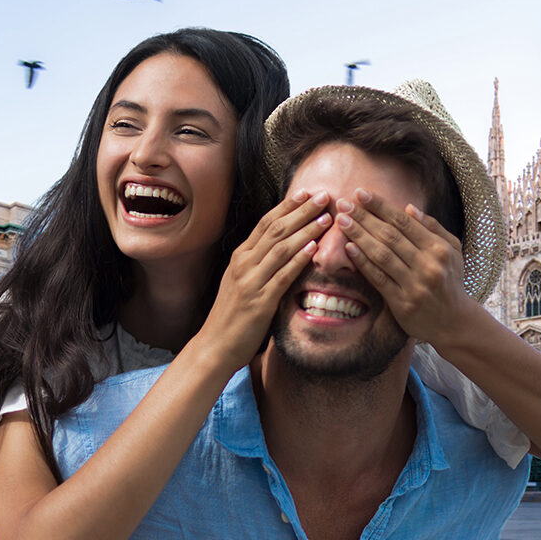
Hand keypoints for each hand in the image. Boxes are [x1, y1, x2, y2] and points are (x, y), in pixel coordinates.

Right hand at [200, 190, 330, 369]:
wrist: (214, 346)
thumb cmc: (233, 314)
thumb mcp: (243, 280)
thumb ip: (260, 262)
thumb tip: (284, 245)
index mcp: (241, 257)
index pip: (266, 223)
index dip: (288, 206)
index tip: (307, 193)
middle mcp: (243, 264)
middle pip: (276, 229)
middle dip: (302, 210)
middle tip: (324, 195)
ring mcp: (250, 282)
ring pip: (281, 248)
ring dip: (305, 230)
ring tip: (326, 217)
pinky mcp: (259, 302)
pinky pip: (282, 276)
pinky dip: (298, 260)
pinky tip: (313, 248)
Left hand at [335, 189, 473, 343]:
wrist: (454, 322)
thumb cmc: (450, 280)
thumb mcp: (452, 250)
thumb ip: (433, 228)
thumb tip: (409, 208)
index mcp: (439, 249)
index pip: (404, 222)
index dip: (380, 206)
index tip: (361, 194)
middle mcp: (428, 265)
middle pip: (390, 235)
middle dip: (364, 217)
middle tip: (344, 203)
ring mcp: (415, 285)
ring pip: (382, 255)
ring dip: (359, 235)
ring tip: (342, 221)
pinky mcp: (403, 303)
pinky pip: (379, 278)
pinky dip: (363, 262)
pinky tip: (349, 248)